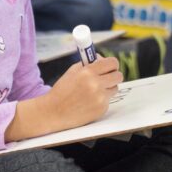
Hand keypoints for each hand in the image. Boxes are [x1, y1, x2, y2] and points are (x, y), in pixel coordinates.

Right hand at [5, 57, 122, 141]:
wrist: (53, 112)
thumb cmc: (62, 90)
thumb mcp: (72, 72)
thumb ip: (89, 64)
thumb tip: (102, 59)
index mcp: (88, 72)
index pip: (112, 63)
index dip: (112, 64)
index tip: (109, 66)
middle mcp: (96, 85)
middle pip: (119, 76)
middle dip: (113, 75)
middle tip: (106, 77)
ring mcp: (100, 99)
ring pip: (115, 88)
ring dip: (108, 88)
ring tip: (94, 91)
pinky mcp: (101, 110)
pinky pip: (108, 100)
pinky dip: (101, 100)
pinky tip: (89, 102)